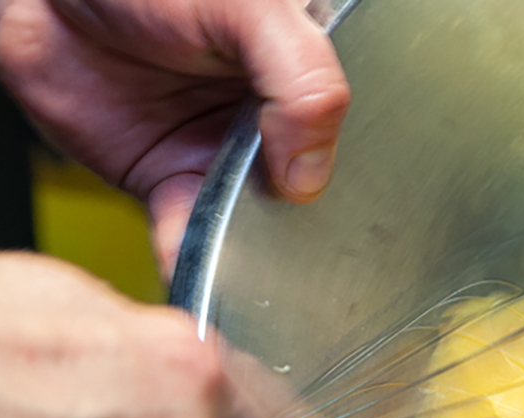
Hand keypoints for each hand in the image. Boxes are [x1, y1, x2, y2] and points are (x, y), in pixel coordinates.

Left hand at [0, 0, 350, 275]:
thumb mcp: (250, 9)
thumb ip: (302, 81)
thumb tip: (310, 176)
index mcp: (305, 71)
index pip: (353, 139)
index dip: (355, 182)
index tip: (347, 225)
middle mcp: (271, 117)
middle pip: (307, 194)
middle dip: (304, 236)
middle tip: (302, 271)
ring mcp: (220, 151)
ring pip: (251, 224)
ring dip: (249, 259)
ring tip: (251, 284)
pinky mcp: (168, 179)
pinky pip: (188, 233)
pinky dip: (191, 260)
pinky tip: (198, 275)